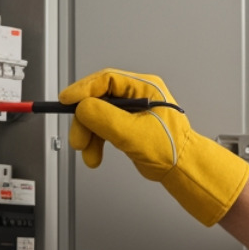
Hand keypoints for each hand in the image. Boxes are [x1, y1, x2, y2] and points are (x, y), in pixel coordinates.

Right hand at [59, 69, 248, 226]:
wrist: (181, 169)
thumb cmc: (171, 150)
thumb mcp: (133, 134)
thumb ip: (105, 118)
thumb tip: (82, 107)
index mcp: (145, 88)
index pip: (106, 80)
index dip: (83, 90)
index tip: (66, 101)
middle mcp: (138, 95)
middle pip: (99, 99)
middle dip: (85, 121)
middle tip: (78, 139)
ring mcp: (132, 110)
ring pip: (98, 115)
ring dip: (89, 135)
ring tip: (88, 154)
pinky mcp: (128, 125)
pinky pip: (103, 128)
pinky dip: (96, 142)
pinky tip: (95, 155)